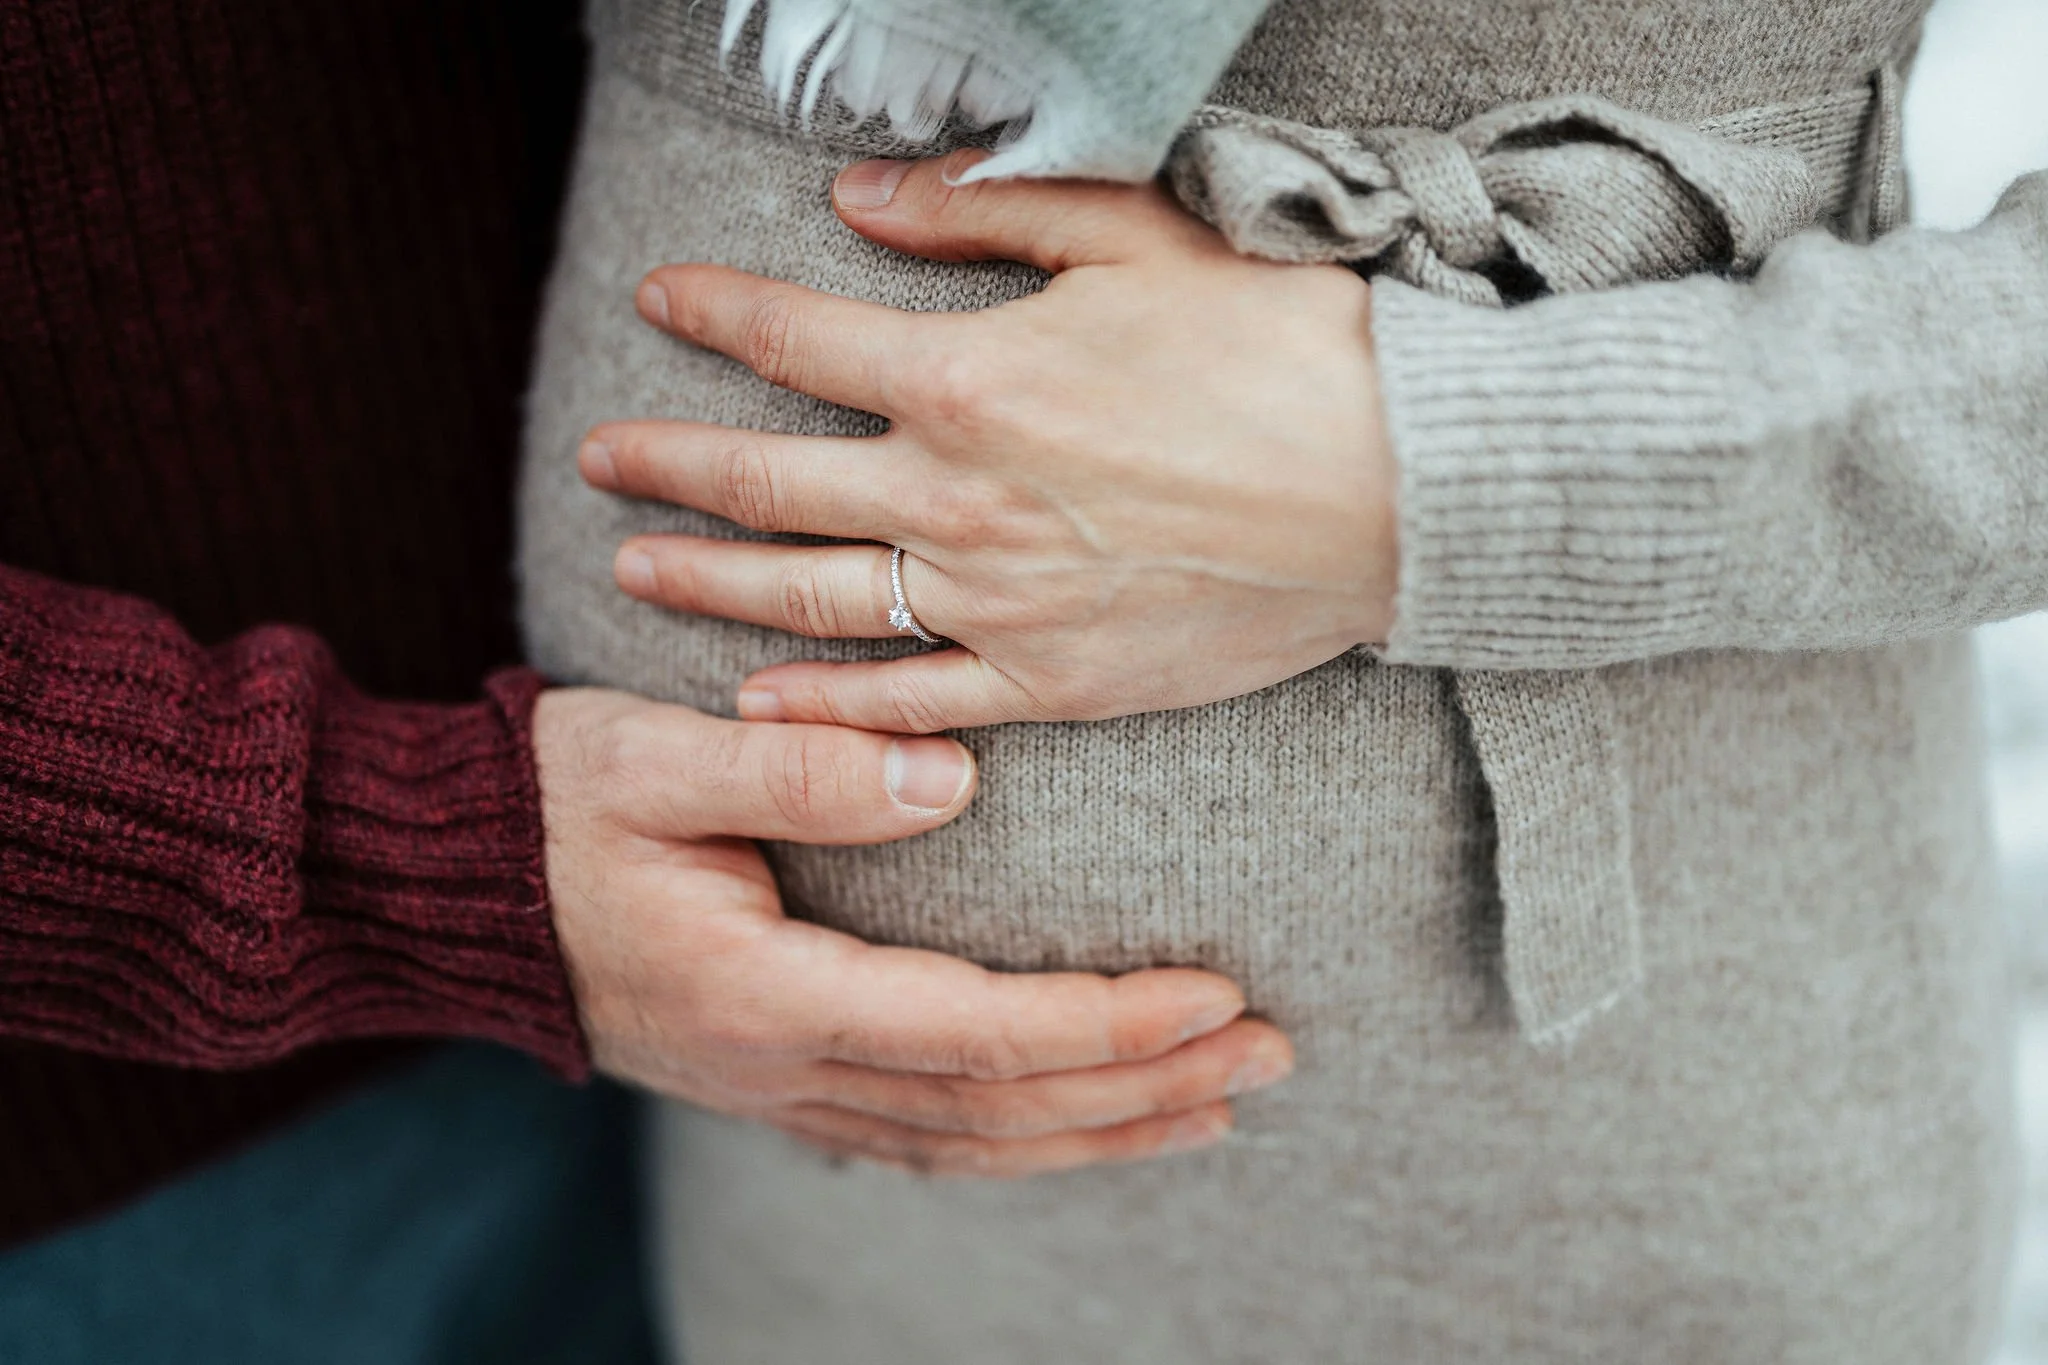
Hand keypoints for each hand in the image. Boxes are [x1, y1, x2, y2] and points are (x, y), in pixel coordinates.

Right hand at [533, 687, 1291, 1175]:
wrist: (439, 888)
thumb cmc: (545, 807)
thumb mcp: (652, 758)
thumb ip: (798, 766)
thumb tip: (951, 781)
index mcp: (766, 994)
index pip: (974, 1033)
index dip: (1105, 1026)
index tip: (1216, 997)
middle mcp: (781, 1070)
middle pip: (997, 1109)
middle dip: (1142, 1087)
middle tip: (1270, 1053)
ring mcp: (775, 1093)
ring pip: (967, 1143)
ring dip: (1098, 1129)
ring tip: (1214, 1106)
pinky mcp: (770, 1083)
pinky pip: (920, 1139)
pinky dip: (1016, 1140)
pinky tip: (1078, 1127)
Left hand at [579, 149, 1397, 733]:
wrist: (1401, 491)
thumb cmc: (1280, 347)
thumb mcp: (1135, 238)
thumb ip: (985, 214)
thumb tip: (858, 197)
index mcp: (967, 378)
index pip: (794, 339)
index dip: (711, 311)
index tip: (659, 298)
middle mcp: (956, 499)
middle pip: (766, 482)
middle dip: (667, 463)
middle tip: (596, 457)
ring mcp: (996, 603)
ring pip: (811, 597)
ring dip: (708, 581)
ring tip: (633, 567)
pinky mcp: (1051, 683)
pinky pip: (910, 703)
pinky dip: (825, 703)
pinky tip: (758, 698)